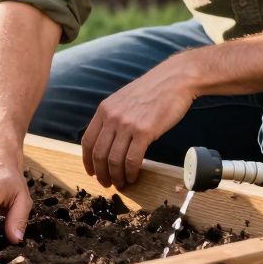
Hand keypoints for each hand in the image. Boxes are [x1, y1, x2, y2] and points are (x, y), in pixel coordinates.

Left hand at [81, 67, 196, 188]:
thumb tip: (109, 141)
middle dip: (101, 173)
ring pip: (114, 160)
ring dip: (116, 176)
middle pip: (99, 154)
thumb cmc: (152, 91)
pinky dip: (130, 172)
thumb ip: (113, 117)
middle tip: (107, 183)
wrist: (174, 80)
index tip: (92, 172)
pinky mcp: (144, 131)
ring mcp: (127, 124)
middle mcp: (112, 117)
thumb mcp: (123, 100)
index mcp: (104, 110)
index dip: (87, 161)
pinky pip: (132, 159)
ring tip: (121, 183)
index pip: (88, 141)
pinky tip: (133, 176)